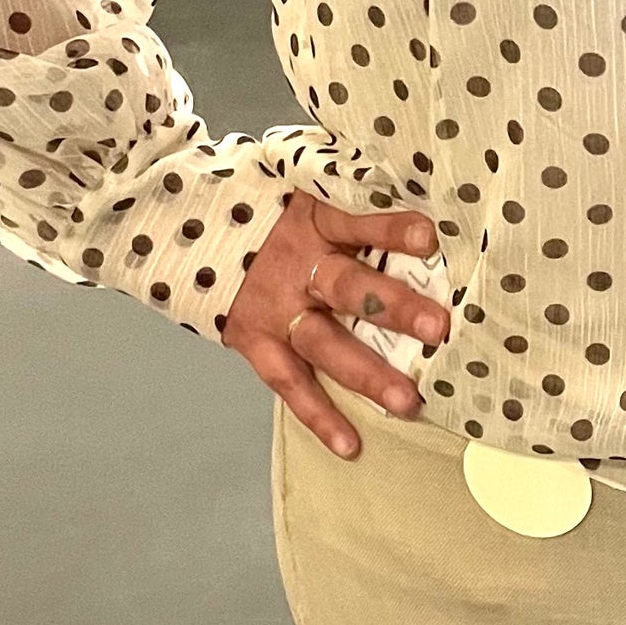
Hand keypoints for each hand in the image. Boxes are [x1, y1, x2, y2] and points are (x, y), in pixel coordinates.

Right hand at [220, 189, 449, 457]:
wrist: (188, 228)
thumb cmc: (270, 209)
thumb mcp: (304, 184)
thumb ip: (351, 191)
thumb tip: (414, 180)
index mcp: (312, 220)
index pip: (355, 221)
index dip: (391, 229)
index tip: (430, 236)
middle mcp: (296, 266)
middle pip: (347, 287)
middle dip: (392, 307)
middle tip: (436, 328)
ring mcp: (275, 309)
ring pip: (324, 343)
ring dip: (366, 373)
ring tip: (407, 400)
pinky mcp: (256, 342)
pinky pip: (289, 383)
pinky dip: (318, 415)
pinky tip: (350, 444)